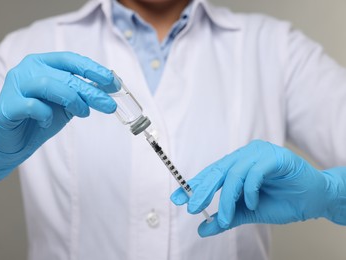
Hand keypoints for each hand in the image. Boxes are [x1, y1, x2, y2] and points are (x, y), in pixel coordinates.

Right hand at [0, 52, 116, 185]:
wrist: (13, 142)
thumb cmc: (41, 119)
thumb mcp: (67, 104)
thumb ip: (83, 93)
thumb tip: (111, 86)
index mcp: (42, 63)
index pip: (70, 60)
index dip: (93, 69)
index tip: (113, 81)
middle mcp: (27, 69)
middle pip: (65, 75)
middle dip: (91, 91)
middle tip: (109, 105)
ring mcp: (15, 85)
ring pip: (48, 85)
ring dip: (72, 100)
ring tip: (83, 113)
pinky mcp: (7, 106)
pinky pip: (32, 106)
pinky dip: (45, 114)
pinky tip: (47, 122)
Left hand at [170, 140, 345, 236]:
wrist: (314, 201)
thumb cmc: (281, 202)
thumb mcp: (248, 212)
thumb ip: (226, 217)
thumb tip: (203, 228)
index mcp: (237, 165)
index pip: (211, 173)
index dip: (194, 186)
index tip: (177, 199)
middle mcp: (245, 155)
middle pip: (217, 171)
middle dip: (202, 191)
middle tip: (192, 207)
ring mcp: (260, 153)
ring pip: (234, 173)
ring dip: (227, 199)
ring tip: (225, 217)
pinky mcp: (276, 157)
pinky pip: (254, 173)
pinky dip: (249, 190)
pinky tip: (251, 202)